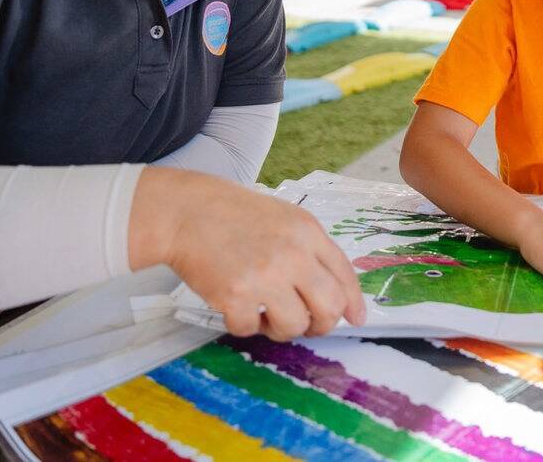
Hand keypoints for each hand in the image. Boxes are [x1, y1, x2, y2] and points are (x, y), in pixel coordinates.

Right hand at [132, 168, 365, 339]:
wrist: (187, 213)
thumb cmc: (235, 216)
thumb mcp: (285, 220)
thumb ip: (311, 251)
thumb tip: (338, 294)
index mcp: (308, 232)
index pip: (344, 274)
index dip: (353, 302)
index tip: (356, 318)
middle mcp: (293, 254)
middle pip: (329, 307)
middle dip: (322, 324)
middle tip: (306, 324)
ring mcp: (264, 276)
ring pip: (294, 325)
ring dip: (280, 328)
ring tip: (264, 311)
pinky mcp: (235, 296)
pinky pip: (251, 329)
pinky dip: (244, 325)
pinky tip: (236, 305)